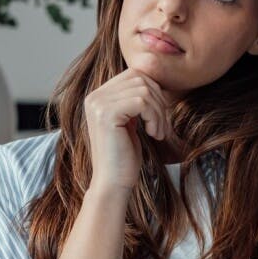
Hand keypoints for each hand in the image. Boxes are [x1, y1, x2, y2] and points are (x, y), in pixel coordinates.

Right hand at [83, 68, 176, 192]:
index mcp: (98, 96)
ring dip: (158, 112)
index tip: (159, 117)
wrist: (113, 183)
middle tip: (162, 126)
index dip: (154, 92)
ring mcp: (98, 104)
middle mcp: (94, 96)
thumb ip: (135, 100)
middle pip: (140, 78)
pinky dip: (154, 117)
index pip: (134, 75)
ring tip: (158, 132)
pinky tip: (153, 134)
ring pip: (144, 90)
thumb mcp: (130, 122)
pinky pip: (142, 101)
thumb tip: (155, 80)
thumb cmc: (124, 156)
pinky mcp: (107, 114)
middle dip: (159, 101)